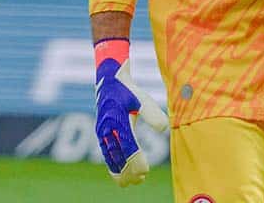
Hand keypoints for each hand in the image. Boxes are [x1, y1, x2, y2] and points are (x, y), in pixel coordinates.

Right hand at [95, 52, 168, 186]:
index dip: (137, 162)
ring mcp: (102, 132)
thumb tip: (163, 129)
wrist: (109, 80)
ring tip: (131, 182)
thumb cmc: (129, 91)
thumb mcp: (142, 98)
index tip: (146, 171)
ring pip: (110, 158)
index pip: (128, 148)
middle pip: (118, 157)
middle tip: (141, 180)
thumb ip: (152, 113)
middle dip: (129, 171)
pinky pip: (105, 153)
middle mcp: (108, 129)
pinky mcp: (100, 133)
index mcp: (118, 121)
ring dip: (120, 171)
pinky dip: (112, 165)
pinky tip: (119, 173)